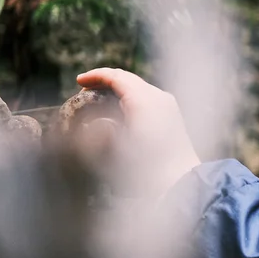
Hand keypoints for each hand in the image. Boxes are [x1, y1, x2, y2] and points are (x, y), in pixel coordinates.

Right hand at [75, 68, 201, 195]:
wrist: (179, 182)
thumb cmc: (145, 168)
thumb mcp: (114, 149)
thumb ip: (100, 131)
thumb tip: (94, 122)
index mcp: (144, 100)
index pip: (117, 77)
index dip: (96, 76)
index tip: (78, 81)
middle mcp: (159, 97)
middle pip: (128, 79)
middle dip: (106, 81)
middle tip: (85, 90)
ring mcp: (169, 105)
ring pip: (139, 87)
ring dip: (118, 89)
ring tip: (99, 99)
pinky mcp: (173, 115)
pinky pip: (148, 98)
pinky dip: (130, 98)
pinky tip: (120, 110)